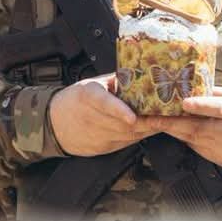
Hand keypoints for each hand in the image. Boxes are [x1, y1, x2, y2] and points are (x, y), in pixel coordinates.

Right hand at [48, 74, 162, 156]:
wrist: (53, 123)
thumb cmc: (75, 99)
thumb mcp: (92, 83)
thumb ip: (115, 80)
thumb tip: (141, 72)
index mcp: (88, 96)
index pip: (103, 103)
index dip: (119, 110)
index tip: (132, 117)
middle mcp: (91, 118)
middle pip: (122, 123)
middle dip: (147, 121)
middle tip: (168, 115)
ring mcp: (96, 135)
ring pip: (128, 135)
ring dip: (148, 129)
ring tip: (166, 122)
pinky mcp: (102, 148)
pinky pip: (126, 142)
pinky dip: (140, 136)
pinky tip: (151, 129)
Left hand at [146, 86, 221, 169]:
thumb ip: (213, 94)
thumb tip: (188, 85)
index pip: (215, 108)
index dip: (200, 106)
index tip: (184, 103)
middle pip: (195, 128)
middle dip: (169, 123)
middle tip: (148, 118)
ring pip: (191, 140)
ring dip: (173, 131)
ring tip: (153, 122)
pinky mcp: (220, 160)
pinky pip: (197, 149)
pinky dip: (186, 140)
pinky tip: (176, 133)